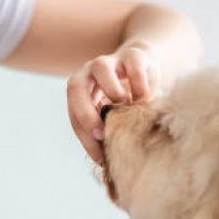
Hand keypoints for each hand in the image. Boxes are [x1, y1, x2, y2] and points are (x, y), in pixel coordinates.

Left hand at [66, 40, 161, 163]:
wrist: (144, 68)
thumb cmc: (125, 101)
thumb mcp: (114, 117)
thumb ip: (108, 132)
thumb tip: (107, 164)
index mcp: (79, 91)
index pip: (74, 114)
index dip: (84, 136)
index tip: (100, 156)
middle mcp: (88, 73)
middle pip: (75, 86)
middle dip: (85, 112)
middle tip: (102, 134)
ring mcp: (110, 61)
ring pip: (101, 68)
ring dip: (113, 92)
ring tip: (127, 108)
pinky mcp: (133, 54)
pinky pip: (133, 66)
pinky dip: (139, 85)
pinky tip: (145, 98)